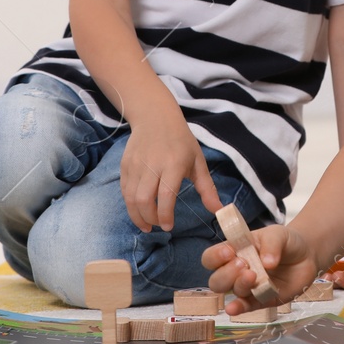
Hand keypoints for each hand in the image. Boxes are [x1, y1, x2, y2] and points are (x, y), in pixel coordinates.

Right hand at [119, 110, 223, 231]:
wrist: (156, 117)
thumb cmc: (181, 141)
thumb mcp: (198, 162)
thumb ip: (207, 189)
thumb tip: (219, 211)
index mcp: (173, 164)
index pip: (166, 195)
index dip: (165, 215)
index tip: (169, 227)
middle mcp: (152, 165)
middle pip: (144, 200)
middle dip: (150, 219)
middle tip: (157, 226)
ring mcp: (136, 164)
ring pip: (131, 198)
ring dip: (137, 216)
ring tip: (146, 225)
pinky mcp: (125, 164)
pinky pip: (124, 190)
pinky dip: (130, 204)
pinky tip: (138, 210)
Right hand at [200, 223, 318, 312]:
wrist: (306, 255)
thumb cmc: (286, 241)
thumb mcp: (278, 234)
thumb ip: (271, 244)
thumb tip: (267, 263)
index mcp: (234, 251)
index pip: (211, 258)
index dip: (215, 257)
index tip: (229, 252)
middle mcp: (237, 271)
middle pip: (217, 280)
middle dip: (226, 273)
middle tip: (244, 264)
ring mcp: (249, 287)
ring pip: (232, 292)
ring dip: (238, 285)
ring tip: (253, 276)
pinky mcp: (262, 300)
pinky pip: (246, 307)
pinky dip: (239, 308)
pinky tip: (233, 308)